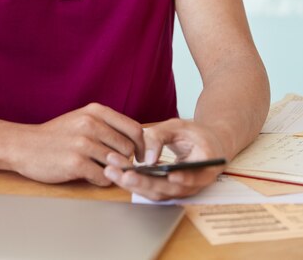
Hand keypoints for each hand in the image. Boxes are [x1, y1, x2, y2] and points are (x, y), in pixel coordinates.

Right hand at [11, 103, 144, 185]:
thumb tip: (137, 139)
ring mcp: (83, 143)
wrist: (25, 145)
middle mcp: (91, 124)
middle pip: (128, 149)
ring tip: (99, 169)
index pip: (134, 129)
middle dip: (125, 160)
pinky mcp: (76, 163)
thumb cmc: (56, 135)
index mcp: (96, 111)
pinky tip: (91, 175)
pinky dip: (102, 180)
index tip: (140, 156)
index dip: (141, 146)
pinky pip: (103, 177)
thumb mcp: (81, 118)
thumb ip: (107, 125)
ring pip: (117, 164)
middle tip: (114, 165)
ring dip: (113, 171)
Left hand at [103, 118, 226, 200]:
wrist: (203, 145)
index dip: (184, 178)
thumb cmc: (193, 134)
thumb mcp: (179, 126)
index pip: (196, 176)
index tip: (170, 174)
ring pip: (157, 192)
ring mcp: (180, 190)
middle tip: (124, 174)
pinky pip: (150, 190)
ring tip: (112, 170)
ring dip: (133, 184)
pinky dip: (133, 183)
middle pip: (170, 188)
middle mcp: (195, 183)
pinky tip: (117, 171)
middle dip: (145, 182)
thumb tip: (147, 158)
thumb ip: (161, 136)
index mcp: (206, 164)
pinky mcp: (167, 190)